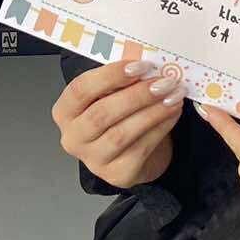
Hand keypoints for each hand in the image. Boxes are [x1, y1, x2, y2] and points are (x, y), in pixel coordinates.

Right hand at [52, 58, 187, 189]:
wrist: (133, 154)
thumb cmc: (119, 117)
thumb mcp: (111, 95)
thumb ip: (119, 81)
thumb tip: (144, 63)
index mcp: (65, 112)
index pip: (80, 90)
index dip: (110, 76)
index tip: (140, 66)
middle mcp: (73, 138)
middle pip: (101, 113)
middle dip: (136, 95)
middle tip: (163, 82)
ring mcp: (93, 160)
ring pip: (122, 133)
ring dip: (152, 111)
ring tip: (173, 96)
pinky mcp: (117, 175)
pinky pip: (140, 149)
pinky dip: (160, 128)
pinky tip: (172, 113)